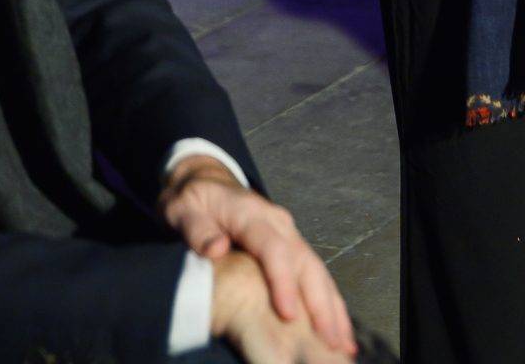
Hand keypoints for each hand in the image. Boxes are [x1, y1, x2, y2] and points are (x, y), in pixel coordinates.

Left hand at [160, 158, 353, 356]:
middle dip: (320, 301)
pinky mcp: (290, 245)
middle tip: (330, 340)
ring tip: (343, 342)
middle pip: (305, 261)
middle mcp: (277, 222)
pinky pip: (314, 272)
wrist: (203, 181)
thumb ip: (197, 229)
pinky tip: (337, 325)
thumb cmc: (190, 201)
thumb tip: (217, 249)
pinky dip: (328, 299)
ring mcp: (288, 232)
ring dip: (331, 305)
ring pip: (316, 269)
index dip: (283, 282)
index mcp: (251, 213)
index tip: (289, 316)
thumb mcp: (181, 209)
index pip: (273, 248)